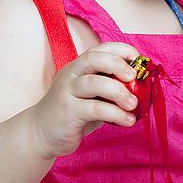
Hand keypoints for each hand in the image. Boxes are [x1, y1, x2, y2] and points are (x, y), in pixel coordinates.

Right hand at [31, 42, 138, 159]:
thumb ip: (110, 88)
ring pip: (94, 83)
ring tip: (133, 104)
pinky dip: (116, 114)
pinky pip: (95, 109)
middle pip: (94, 59)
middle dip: (117, 64)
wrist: (40, 133)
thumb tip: (142, 87)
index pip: (100, 49)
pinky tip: (128, 120)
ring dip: (119, 92)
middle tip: (134, 77)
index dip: (121, 50)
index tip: (138, 60)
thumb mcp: (91, 96)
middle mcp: (71, 74)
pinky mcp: (68, 112)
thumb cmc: (72, 112)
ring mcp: (67, 92)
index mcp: (78, 66)